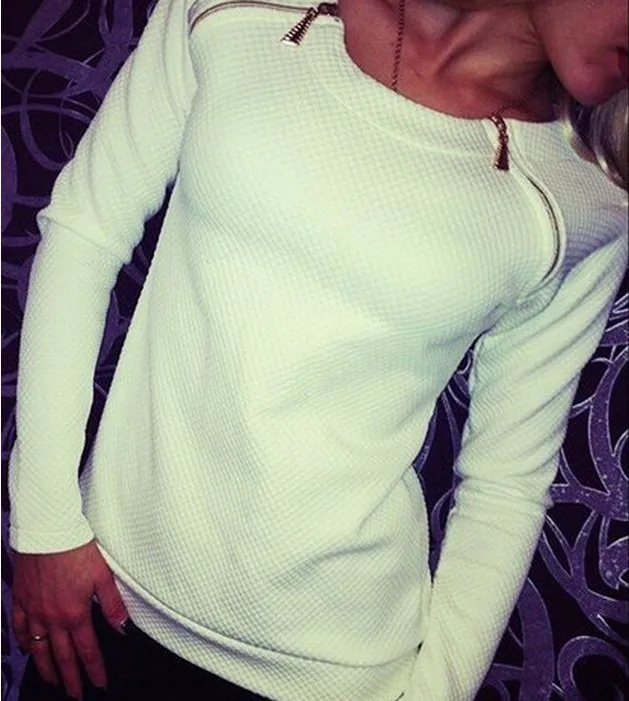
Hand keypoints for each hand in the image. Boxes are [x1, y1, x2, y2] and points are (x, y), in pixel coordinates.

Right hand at [11, 540, 128, 698]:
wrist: (48, 531)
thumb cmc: (77, 548)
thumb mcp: (103, 575)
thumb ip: (112, 605)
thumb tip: (123, 628)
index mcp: (75, 613)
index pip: (86, 650)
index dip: (94, 670)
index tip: (99, 684)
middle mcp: (52, 618)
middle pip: (61, 656)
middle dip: (70, 678)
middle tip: (75, 695)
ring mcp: (33, 610)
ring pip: (38, 647)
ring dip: (46, 667)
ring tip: (52, 681)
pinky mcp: (21, 598)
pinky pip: (18, 627)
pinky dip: (23, 642)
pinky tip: (27, 648)